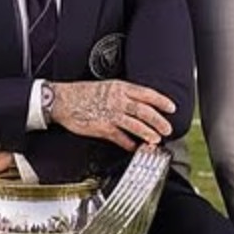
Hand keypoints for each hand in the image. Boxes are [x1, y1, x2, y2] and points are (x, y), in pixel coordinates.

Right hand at [47, 80, 175, 149]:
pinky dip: (129, 143)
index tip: (171, 108)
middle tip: (167, 129)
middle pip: (145, 111)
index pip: (147, 94)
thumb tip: (137, 102)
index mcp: (120, 88)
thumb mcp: (106, 87)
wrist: (61, 100)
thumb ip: (122, 94)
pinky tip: (134, 146)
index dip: (161, 101)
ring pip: (136, 125)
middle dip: (159, 121)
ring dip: (148, 133)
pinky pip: (120, 137)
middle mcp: (117, 100)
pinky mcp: (102, 128)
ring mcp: (110, 114)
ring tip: (156, 139)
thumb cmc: (81, 93)